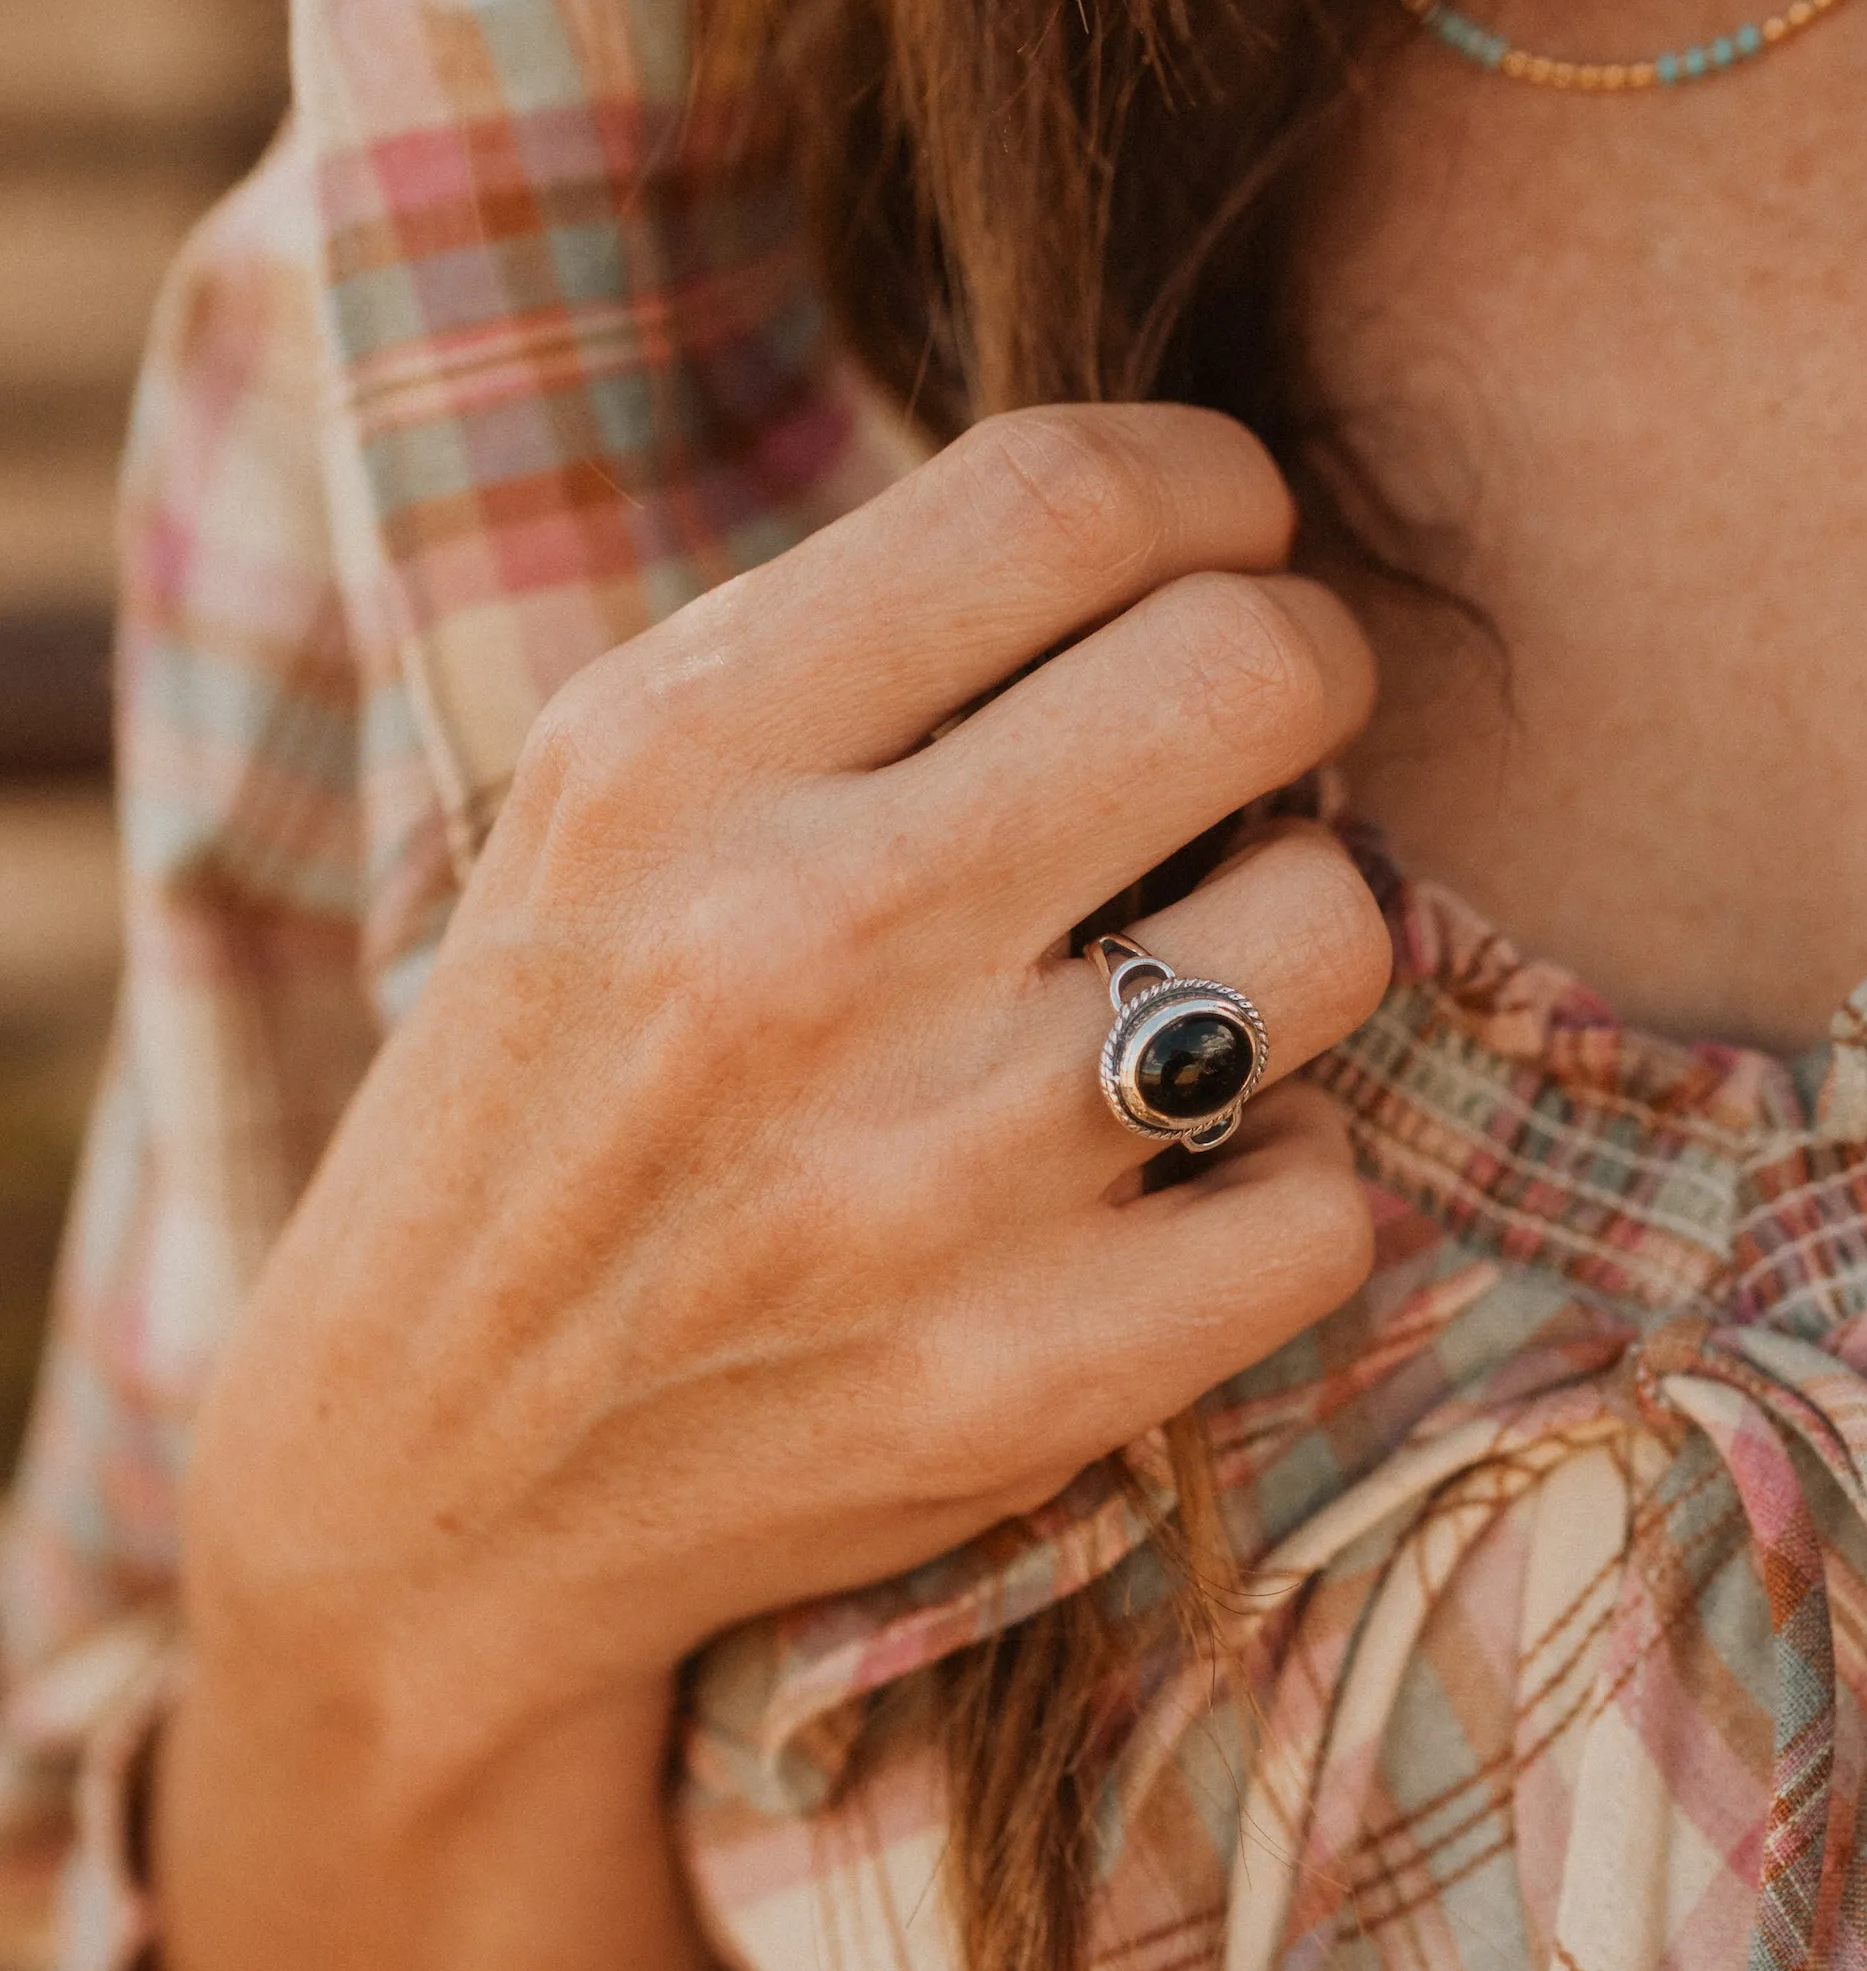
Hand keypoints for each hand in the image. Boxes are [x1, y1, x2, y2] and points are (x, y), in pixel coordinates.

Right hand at [185, 403, 1387, 1782]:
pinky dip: (1274, 1188)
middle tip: (1262, 743)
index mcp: (675, 757)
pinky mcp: (1021, 1378)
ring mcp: (920, 1174)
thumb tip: (1183, 545)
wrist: (429, 1478)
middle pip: (1253, 669)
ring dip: (1300, 941)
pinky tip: (1164, 1193)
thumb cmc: (561, 1097)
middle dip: (1307, 678)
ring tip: (1194, 984)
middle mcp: (797, 943)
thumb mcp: (607, 815)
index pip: (1071, 498)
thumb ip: (855, 661)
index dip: (1219, 492)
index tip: (1232, 542)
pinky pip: (1324, 1200)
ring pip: (1333, 931)